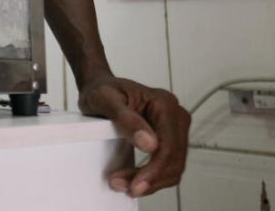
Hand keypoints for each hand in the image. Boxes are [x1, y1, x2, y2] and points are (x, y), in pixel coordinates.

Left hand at [77, 75, 190, 196]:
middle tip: (126, 187)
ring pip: (173, 165)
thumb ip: (126, 120)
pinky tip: (134, 180)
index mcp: (164, 103)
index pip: (168, 145)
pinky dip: (153, 176)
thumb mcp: (105, 100)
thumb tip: (150, 144)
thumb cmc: (100, 90)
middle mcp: (175, 114)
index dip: (154, 169)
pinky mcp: (169, 138)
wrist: (99, 86)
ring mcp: (175, 127)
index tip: (136, 184)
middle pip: (174, 158)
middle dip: (151, 178)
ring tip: (125, 185)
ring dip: (152, 181)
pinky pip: (168, 164)